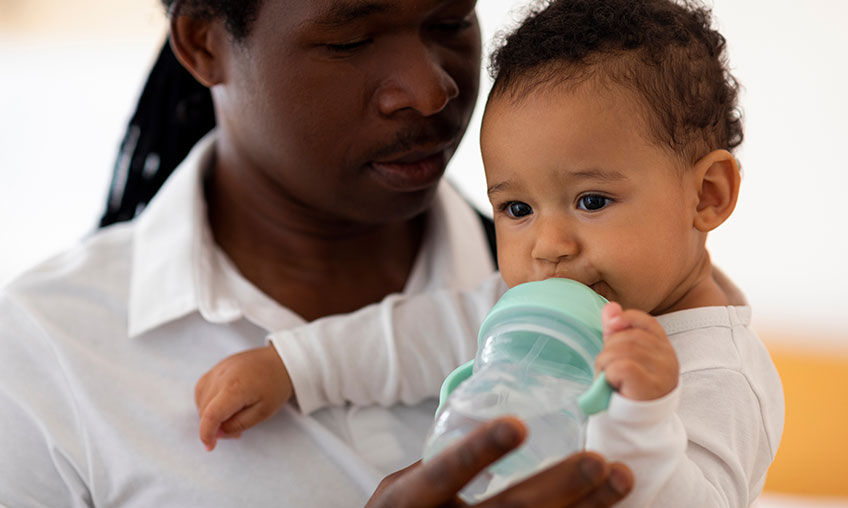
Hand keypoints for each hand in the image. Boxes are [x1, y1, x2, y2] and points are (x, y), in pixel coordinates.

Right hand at [194, 344, 292, 450]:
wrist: (281, 360)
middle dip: (214, 425)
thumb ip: (238, 424)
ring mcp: (218, 369)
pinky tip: (221, 405)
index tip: (210, 446)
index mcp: (234, 388)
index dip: (206, 434)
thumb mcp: (263, 412)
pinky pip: (203, 387)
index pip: (210, 415)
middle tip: (235, 431)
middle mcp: (222, 376)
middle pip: (204, 409)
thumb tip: (217, 433)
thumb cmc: (275, 386)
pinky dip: (206, 400)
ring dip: (209, 413)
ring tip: (231, 416)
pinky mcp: (218, 366)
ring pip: (201, 398)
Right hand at [366, 417, 632, 506]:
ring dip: (586, 507)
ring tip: (619, 478)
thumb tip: (481, 429)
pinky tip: (605, 505)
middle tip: (597, 459)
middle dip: (557, 486)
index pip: (442, 475)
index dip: (478, 451)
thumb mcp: (398, 492)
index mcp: (410, 502)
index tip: (516, 424)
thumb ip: (432, 467)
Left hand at [596, 302, 678, 400]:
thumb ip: (616, 330)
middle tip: (606, 368)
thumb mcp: (622, 354)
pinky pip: (621, 367)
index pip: (647, 322)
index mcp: (663, 346)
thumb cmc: (628, 386)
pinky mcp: (650, 386)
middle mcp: (668, 357)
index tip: (612, 326)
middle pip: (628, 337)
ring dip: (604, 364)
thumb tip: (610, 306)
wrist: (637, 424)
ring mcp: (662, 372)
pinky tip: (612, 385)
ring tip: (607, 378)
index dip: (627, 319)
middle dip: (608, 350)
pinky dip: (609, 374)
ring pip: (622, 351)